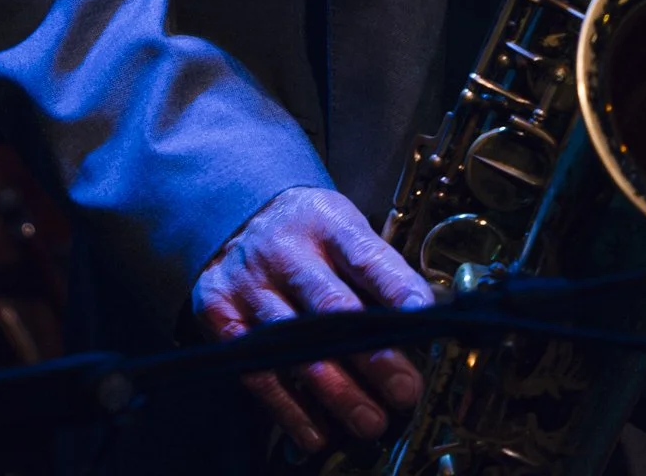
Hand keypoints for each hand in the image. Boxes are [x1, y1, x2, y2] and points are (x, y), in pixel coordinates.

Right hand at [191, 185, 434, 454]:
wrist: (238, 213)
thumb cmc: (306, 231)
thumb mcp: (344, 228)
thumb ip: (378, 272)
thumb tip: (422, 326)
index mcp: (326, 222)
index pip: (367, 257)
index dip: (397, 291)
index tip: (425, 320)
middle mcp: (286, 250)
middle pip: (333, 308)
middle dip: (373, 357)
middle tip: (403, 392)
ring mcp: (251, 282)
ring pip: (296, 346)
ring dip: (337, 392)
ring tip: (370, 421)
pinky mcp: (220, 312)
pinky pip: (257, 369)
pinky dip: (289, 407)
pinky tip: (316, 431)